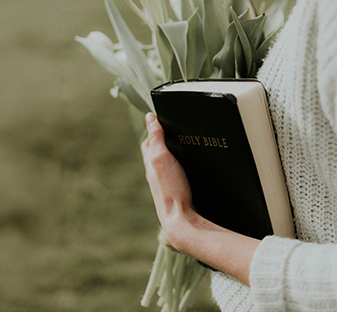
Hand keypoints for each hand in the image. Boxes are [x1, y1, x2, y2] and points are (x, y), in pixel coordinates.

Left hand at [141, 112, 194, 249]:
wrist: (181, 220)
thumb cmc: (171, 189)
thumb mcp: (162, 157)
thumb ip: (156, 138)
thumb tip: (150, 118)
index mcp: (151, 163)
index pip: (148, 141)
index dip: (153, 129)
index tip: (159, 117)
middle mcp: (156, 174)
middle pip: (155, 152)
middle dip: (160, 140)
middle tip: (168, 128)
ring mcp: (166, 184)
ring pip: (165, 164)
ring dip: (170, 153)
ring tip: (179, 144)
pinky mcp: (177, 191)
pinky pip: (174, 174)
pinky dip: (178, 166)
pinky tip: (188, 167)